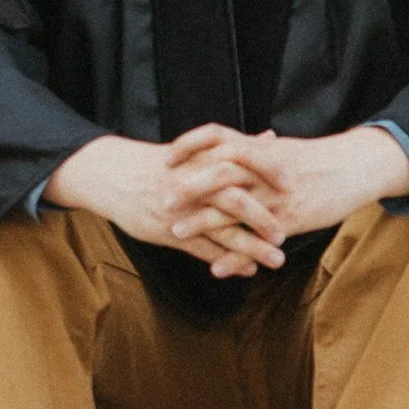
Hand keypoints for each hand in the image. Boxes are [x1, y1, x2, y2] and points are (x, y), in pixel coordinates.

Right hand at [42, 129, 289, 276]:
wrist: (116, 176)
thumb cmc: (162, 162)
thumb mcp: (197, 149)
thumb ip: (236, 146)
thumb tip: (270, 137)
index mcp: (204, 159)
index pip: (242, 164)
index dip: (268, 175)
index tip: (293, 186)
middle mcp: (195, 185)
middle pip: (235, 201)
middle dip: (263, 219)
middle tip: (285, 234)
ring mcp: (182, 210)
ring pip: (221, 230)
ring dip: (251, 247)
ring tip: (276, 260)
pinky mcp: (169, 231)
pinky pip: (203, 250)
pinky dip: (227, 260)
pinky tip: (247, 270)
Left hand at [157, 123, 408, 248]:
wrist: (355, 167)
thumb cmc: (319, 159)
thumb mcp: (283, 150)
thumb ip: (256, 150)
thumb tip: (232, 148)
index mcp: (260, 147)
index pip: (216, 136)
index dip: (189, 145)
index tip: (166, 156)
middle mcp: (264, 168)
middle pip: (218, 171)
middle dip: (188, 186)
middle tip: (163, 200)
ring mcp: (275, 195)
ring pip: (232, 207)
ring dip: (201, 221)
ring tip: (175, 233)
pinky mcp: (289, 219)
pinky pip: (255, 238)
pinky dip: (235, 255)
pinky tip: (215, 268)